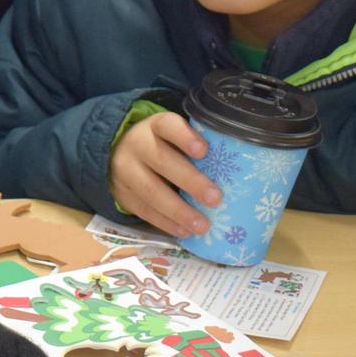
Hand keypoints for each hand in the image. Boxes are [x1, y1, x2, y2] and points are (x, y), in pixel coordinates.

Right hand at [109, 112, 220, 238]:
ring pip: (150, 190)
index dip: (184, 137)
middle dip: (190, 181)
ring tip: (202, 226)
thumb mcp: (171, 137)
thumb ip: (194, 147)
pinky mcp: (121, 193)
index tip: (204, 150)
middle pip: (161, 160)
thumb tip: (239, 171)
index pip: (167, 125)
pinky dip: (165, 222)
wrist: (116, 154)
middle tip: (215, 198)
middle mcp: (136, 145)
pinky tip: (184, 231)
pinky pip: (143, 210)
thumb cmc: (160, 146)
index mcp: (153, 126)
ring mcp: (125, 170)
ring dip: (178, 210)